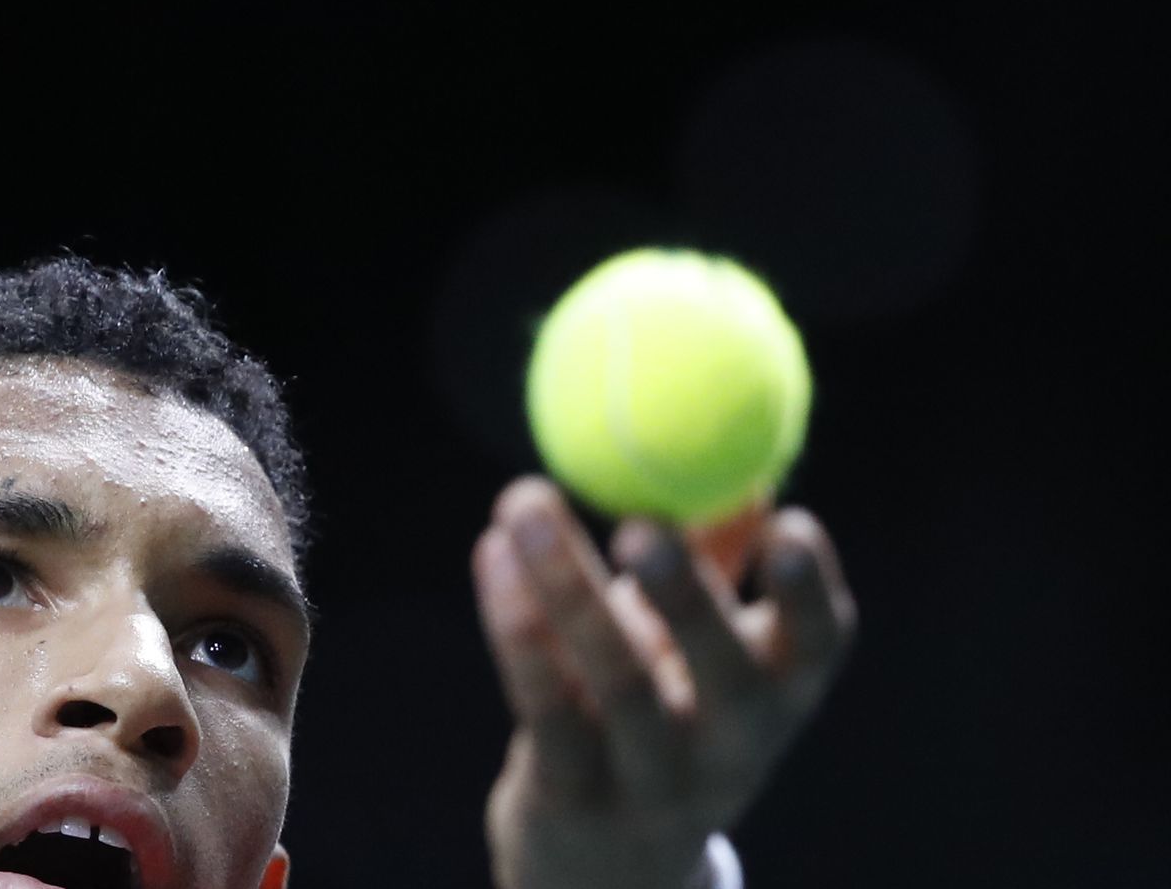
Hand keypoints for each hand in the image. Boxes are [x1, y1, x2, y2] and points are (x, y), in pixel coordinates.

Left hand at [471, 476, 857, 888]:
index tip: (790, 526)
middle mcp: (729, 747)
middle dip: (687, 596)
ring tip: (525, 501)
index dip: (810, 591)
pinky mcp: (571, 796)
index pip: (818, 645)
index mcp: (778, 694)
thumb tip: (743, 462)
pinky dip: (516, 628)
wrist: (608, 868)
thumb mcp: (704, 648)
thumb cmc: (663, 713)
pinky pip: (544, 705)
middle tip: (643, 525)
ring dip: (568, 585)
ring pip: (616, 683)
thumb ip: (721, 558)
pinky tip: (492, 555)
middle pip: (721, 673)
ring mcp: (651, 781)